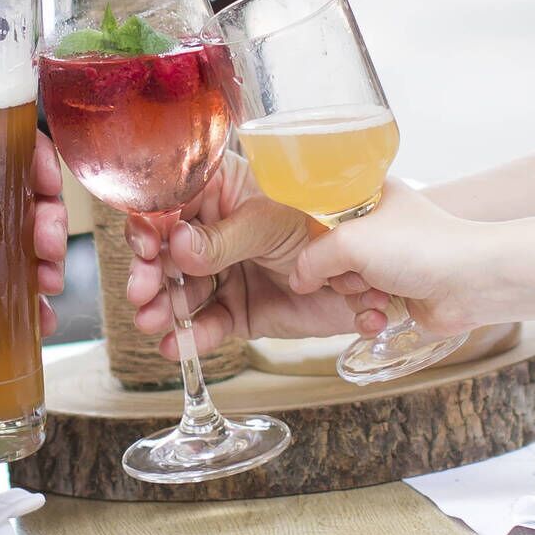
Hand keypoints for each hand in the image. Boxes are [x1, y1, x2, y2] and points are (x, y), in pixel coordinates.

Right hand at [130, 156, 373, 355]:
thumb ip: (229, 237)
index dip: (152, 223)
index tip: (143, 245)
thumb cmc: (341, 225)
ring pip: (183, 290)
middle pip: (169, 250)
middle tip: (141, 291)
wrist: (393, 275)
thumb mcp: (278, 223)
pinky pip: (211, 323)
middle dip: (151, 272)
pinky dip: (193, 336)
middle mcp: (223, 230)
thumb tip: (179, 245)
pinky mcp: (243, 310)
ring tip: (152, 321)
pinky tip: (176, 344)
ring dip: (165, 307)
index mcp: (229, 190)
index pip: (174, 201)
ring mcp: (231, 272)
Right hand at [281, 182, 508, 336]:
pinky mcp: (400, 291)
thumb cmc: (419, 247)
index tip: (314, 256)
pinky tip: (383, 316)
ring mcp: (391, 260)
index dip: (314, 239)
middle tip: (359, 276)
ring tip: (380, 296)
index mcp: (370, 197)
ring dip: (357, 298)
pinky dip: (370, 315)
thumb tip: (298, 280)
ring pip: (346, 286)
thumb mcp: (351, 241)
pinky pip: (365, 307)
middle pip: (331, 256)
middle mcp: (380, 226)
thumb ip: (312, 259)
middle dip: (340, 275)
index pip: (322, 215)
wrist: (470, 282)